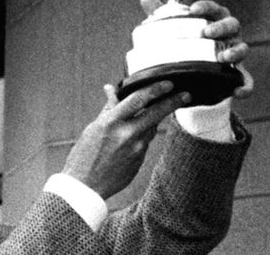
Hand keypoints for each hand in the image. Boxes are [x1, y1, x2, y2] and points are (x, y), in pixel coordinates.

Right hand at [62, 81, 191, 198]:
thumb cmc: (84, 155)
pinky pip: (145, 142)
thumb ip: (108, 109)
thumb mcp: (93, 128)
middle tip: (185, 94)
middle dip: (173, 102)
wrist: (85, 186)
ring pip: (151, 128)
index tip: (168, 83)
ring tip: (148, 117)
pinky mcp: (140, 161)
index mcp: (111, 122)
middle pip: (156, 113)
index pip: (138, 99)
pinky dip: (142, 135)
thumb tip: (112, 90)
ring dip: (152, 120)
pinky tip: (132, 138)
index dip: (156, 89)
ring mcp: (136, 149)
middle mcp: (127, 135)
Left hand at [140, 0, 253, 98]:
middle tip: (207, 32)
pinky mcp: (238, 74)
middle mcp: (229, 34)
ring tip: (223, 57)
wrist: (198, 72)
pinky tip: (237, 92)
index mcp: (215, 20)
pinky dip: (245, 86)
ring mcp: (235, 53)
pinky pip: (247, 81)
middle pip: (232, 24)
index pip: (214, 9)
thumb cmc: (188, 43)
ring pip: (243, 48)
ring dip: (235, 51)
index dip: (206, 7)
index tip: (193, 9)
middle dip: (221, 27)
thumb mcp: (174, 29)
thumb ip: (161, 13)